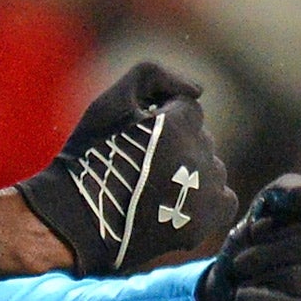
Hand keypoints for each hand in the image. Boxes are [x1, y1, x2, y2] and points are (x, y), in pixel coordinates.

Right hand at [16, 62, 238, 275]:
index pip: (186, 109)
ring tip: (153, 192)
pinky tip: (174, 207)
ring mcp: (207, 189)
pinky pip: (223, 198)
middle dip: (175, 148)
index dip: (159, 123)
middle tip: (141, 171)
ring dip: (190, 174)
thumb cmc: (90, 160)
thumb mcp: (109, 104)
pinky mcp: (209, 219)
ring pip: (211, 168)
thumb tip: (199, 90)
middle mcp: (199, 154)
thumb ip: (152, 75)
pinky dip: (205, 201)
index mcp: (178, 123)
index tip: (136, 142)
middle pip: (199, 139)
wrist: (77, 225)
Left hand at [196, 174, 300, 300]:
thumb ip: (288, 189)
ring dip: (257, 278)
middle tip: (240, 263)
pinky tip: (242, 300)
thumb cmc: (266, 251)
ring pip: (298, 279)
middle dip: (262, 253)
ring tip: (243, 280)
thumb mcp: (272, 209)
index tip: (254, 233)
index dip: (277, 222)